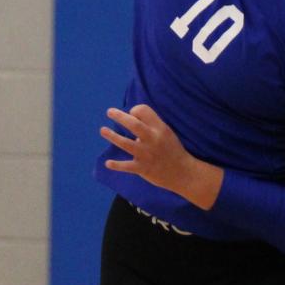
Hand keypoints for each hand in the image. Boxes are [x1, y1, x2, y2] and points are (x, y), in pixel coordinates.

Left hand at [101, 105, 222, 209]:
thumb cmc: (172, 150)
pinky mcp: (143, 168)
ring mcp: (146, 154)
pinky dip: (117, 165)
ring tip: (102, 130)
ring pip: (126, 143)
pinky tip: (107, 163)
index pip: (144, 111)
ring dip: (112, 136)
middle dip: (120, 116)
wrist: (183, 173)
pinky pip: (127, 166)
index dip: (135, 110)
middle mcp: (152, 139)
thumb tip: (131, 118)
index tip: (131, 115)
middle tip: (109, 112)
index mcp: (159, 128)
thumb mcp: (166, 132)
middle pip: (133, 124)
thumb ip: (151, 125)